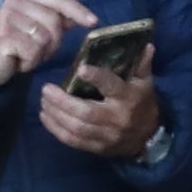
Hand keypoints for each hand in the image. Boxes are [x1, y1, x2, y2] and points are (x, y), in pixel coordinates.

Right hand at [0, 0, 89, 90]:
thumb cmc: (15, 46)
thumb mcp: (38, 29)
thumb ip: (59, 19)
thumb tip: (87, 17)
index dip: (78, 10)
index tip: (93, 22)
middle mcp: (15, 2)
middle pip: (55, 21)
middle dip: (53, 42)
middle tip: (37, 50)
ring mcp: (7, 18)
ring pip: (45, 38)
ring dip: (40, 54)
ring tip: (25, 55)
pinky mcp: (4, 37)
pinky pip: (33, 52)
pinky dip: (30, 62)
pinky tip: (18, 61)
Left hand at [38, 54, 160, 162]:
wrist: (148, 137)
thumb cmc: (142, 102)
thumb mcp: (145, 82)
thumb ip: (141, 64)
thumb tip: (145, 44)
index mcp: (129, 98)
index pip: (112, 87)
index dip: (97, 78)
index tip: (80, 69)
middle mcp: (117, 118)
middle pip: (86, 112)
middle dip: (63, 102)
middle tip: (46, 90)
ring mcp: (107, 135)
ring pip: (77, 128)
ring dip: (56, 115)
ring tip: (43, 102)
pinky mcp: (97, 147)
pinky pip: (73, 141)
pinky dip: (56, 130)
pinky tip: (46, 117)